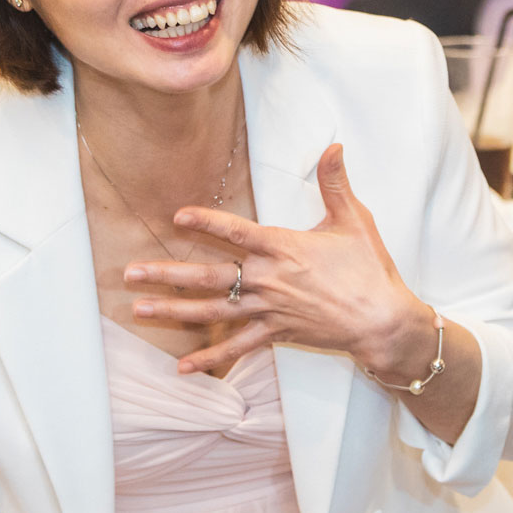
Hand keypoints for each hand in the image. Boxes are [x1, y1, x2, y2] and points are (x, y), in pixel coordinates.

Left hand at [124, 144, 431, 378]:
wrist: (382, 321)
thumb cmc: (369, 270)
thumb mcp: (354, 221)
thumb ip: (336, 183)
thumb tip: (333, 146)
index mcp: (284, 248)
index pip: (236, 232)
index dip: (207, 223)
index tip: (177, 216)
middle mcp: (268, 280)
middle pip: (208, 275)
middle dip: (166, 274)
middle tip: (130, 273)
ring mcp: (269, 310)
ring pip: (212, 311)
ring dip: (173, 311)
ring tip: (138, 309)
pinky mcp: (276, 334)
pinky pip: (237, 348)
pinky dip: (210, 358)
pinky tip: (183, 366)